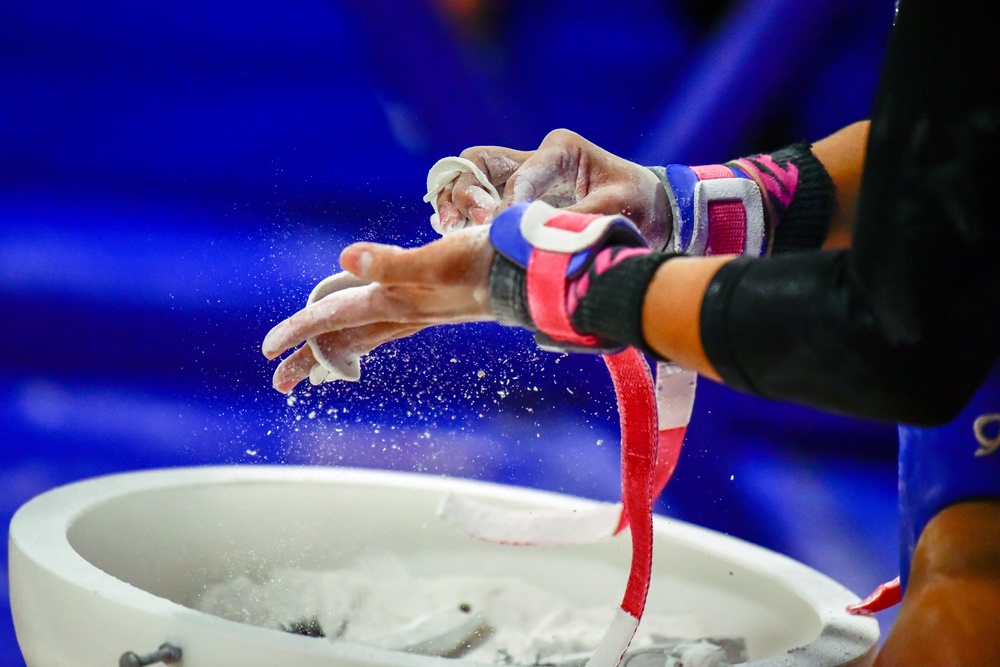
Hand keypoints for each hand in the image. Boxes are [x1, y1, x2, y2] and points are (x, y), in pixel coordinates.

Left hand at [262, 226, 494, 393]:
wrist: (530, 274)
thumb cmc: (486, 263)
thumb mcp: (436, 260)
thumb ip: (391, 262)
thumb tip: (344, 258)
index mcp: (394, 301)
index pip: (335, 316)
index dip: (299, 331)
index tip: (267, 352)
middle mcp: (402, 311)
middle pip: (345, 341)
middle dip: (310, 360)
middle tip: (278, 383)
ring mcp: (419, 312)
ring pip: (365, 337)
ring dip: (335, 352)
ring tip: (311, 369)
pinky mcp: (434, 306)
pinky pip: (386, 328)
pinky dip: (366, 336)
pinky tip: (367, 333)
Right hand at [434, 129, 671, 248]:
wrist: (653, 211)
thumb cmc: (639, 205)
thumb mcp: (615, 210)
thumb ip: (573, 222)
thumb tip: (532, 240)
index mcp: (561, 149)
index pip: (517, 176)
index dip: (503, 206)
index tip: (496, 232)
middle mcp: (536, 156)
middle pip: (478, 162)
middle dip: (464, 192)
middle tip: (458, 224)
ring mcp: (524, 175)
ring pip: (471, 178)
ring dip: (455, 202)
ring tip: (449, 230)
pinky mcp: (520, 197)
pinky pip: (479, 200)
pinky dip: (463, 215)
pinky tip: (457, 235)